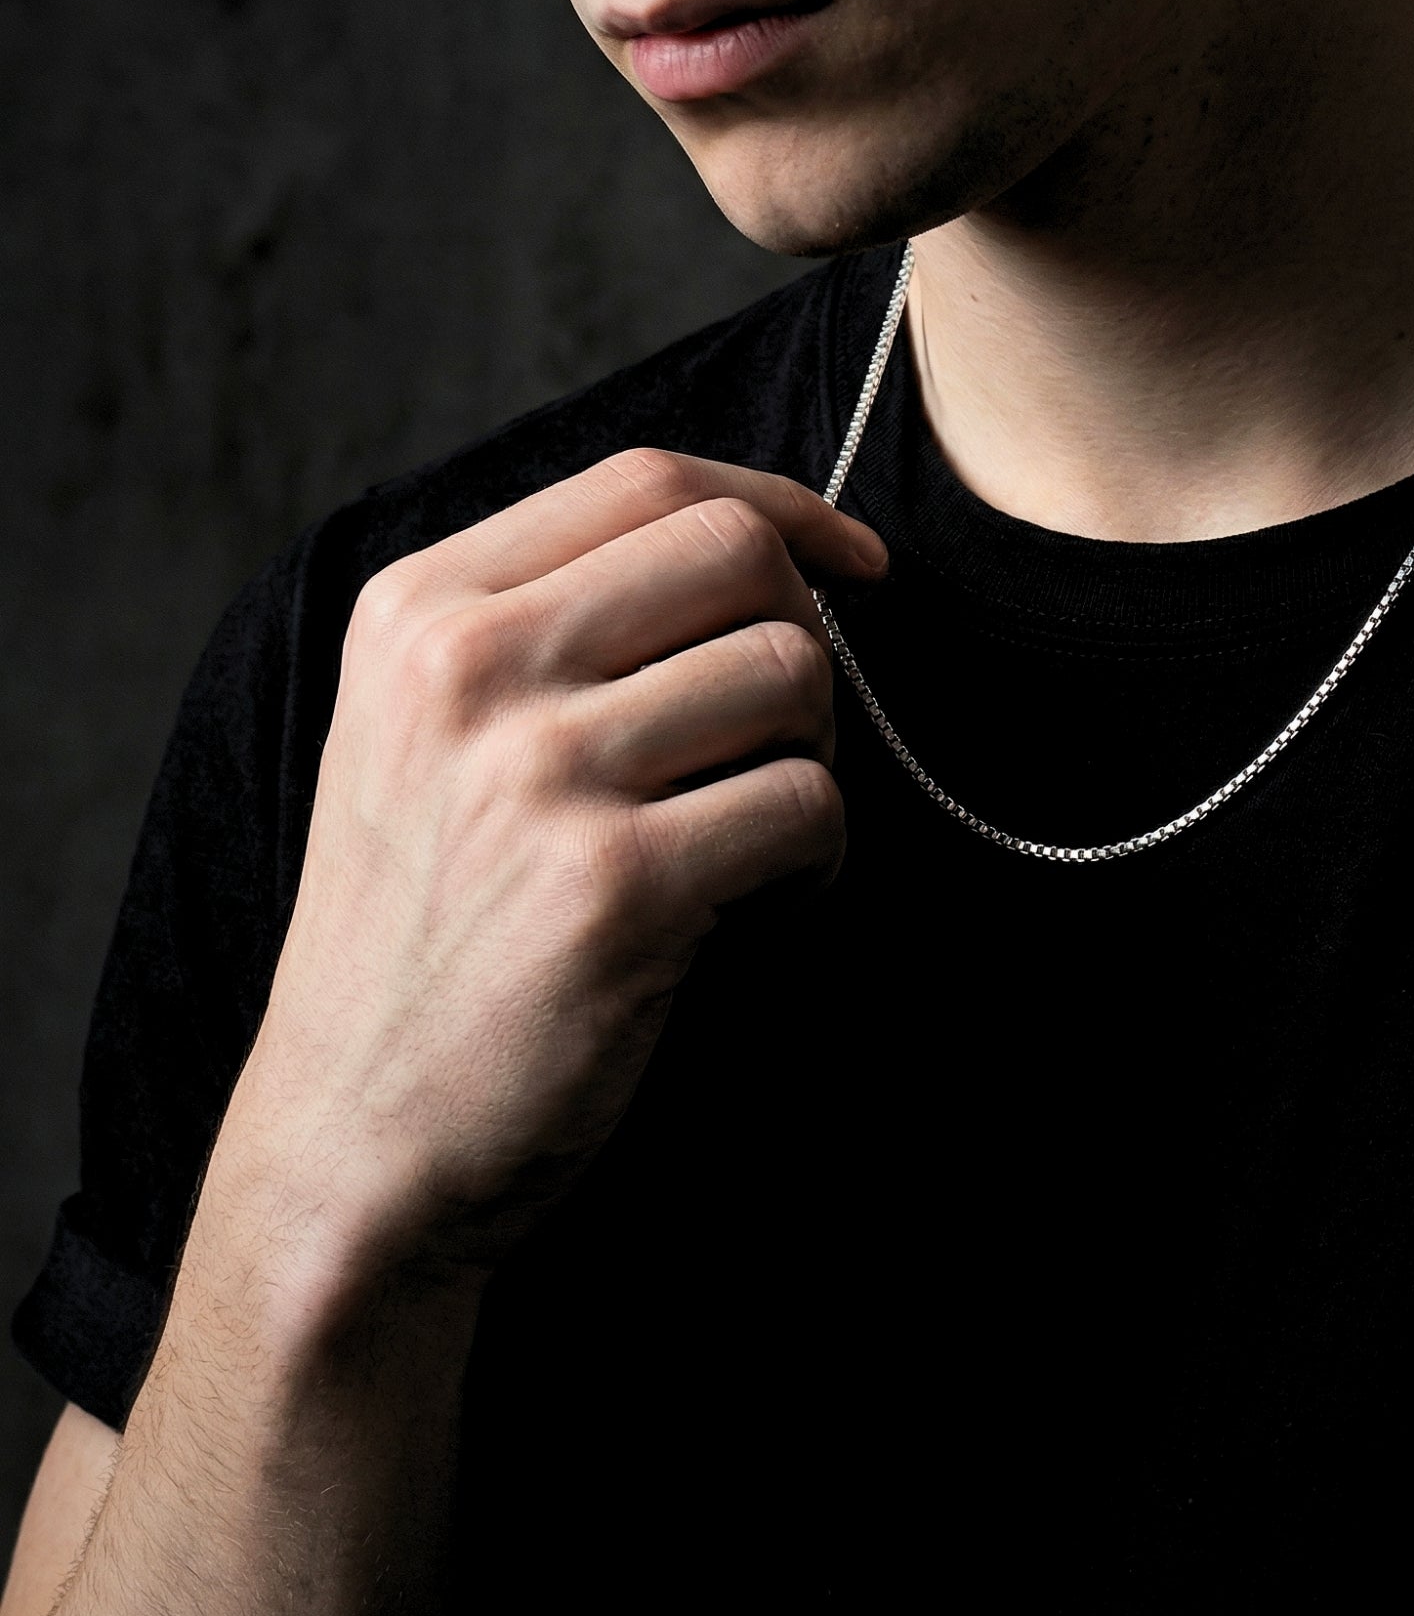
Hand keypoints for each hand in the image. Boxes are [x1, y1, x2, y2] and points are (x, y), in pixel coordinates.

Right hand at [208, 448, 887, 1285]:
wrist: (358, 1135)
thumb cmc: (424, 927)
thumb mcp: (422, 733)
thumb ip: (548, 620)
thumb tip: (754, 543)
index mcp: (421, 611)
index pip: (649, 480)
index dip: (783, 506)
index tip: (852, 561)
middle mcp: (469, 669)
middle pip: (733, 551)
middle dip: (809, 627)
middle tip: (792, 724)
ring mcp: (539, 775)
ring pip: (789, 671)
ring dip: (816, 752)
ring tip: (763, 827)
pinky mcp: (617, 888)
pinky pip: (806, 803)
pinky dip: (820, 854)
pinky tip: (767, 898)